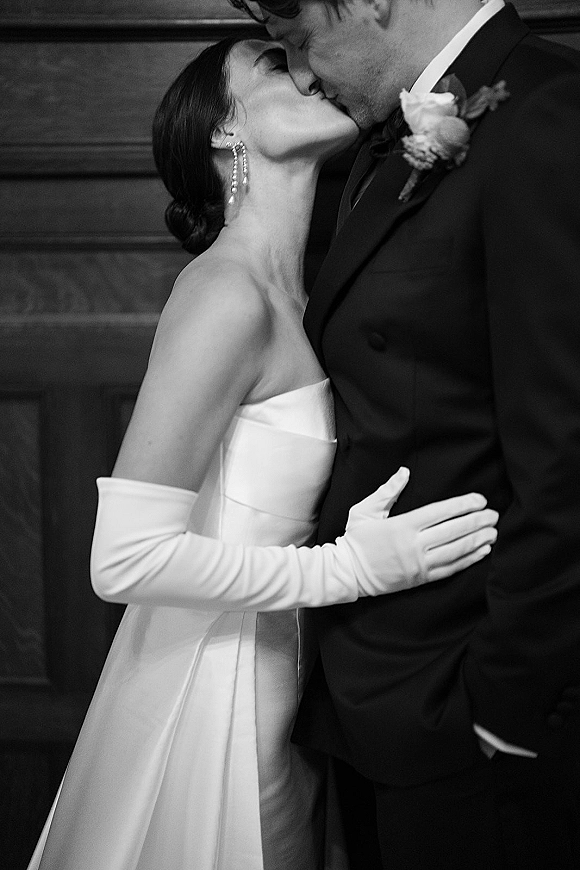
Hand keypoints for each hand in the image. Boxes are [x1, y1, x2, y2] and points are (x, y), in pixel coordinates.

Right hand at [339, 467, 497, 595]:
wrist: (347, 573)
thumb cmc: (356, 539)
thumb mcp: (365, 510)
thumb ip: (387, 491)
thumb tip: (404, 472)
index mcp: (402, 525)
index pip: (440, 512)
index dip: (462, 505)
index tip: (480, 499)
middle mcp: (414, 545)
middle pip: (453, 531)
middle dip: (477, 522)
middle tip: (494, 515)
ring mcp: (419, 564)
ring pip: (456, 551)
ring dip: (478, 540)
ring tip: (494, 532)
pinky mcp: (421, 579)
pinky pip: (450, 569)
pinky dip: (469, 560)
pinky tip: (482, 552)